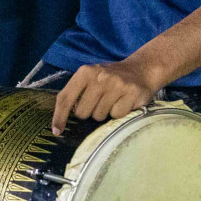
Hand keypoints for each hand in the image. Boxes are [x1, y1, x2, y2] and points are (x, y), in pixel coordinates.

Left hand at [51, 56, 167, 133]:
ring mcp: (117, 84)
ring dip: (105, 112)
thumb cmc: (111, 78)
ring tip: (114, 101)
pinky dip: (120, 113)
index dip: (59, 117)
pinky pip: (117, 116)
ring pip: (99, 116)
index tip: (57, 131)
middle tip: (100, 102)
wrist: (143, 69)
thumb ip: (76, 93)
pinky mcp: (132, 93)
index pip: (65, 98)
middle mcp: (100, 76)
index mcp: (86, 72)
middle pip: (82, 112)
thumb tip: (61, 120)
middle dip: (90, 112)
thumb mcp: (91, 78)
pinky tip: (125, 102)